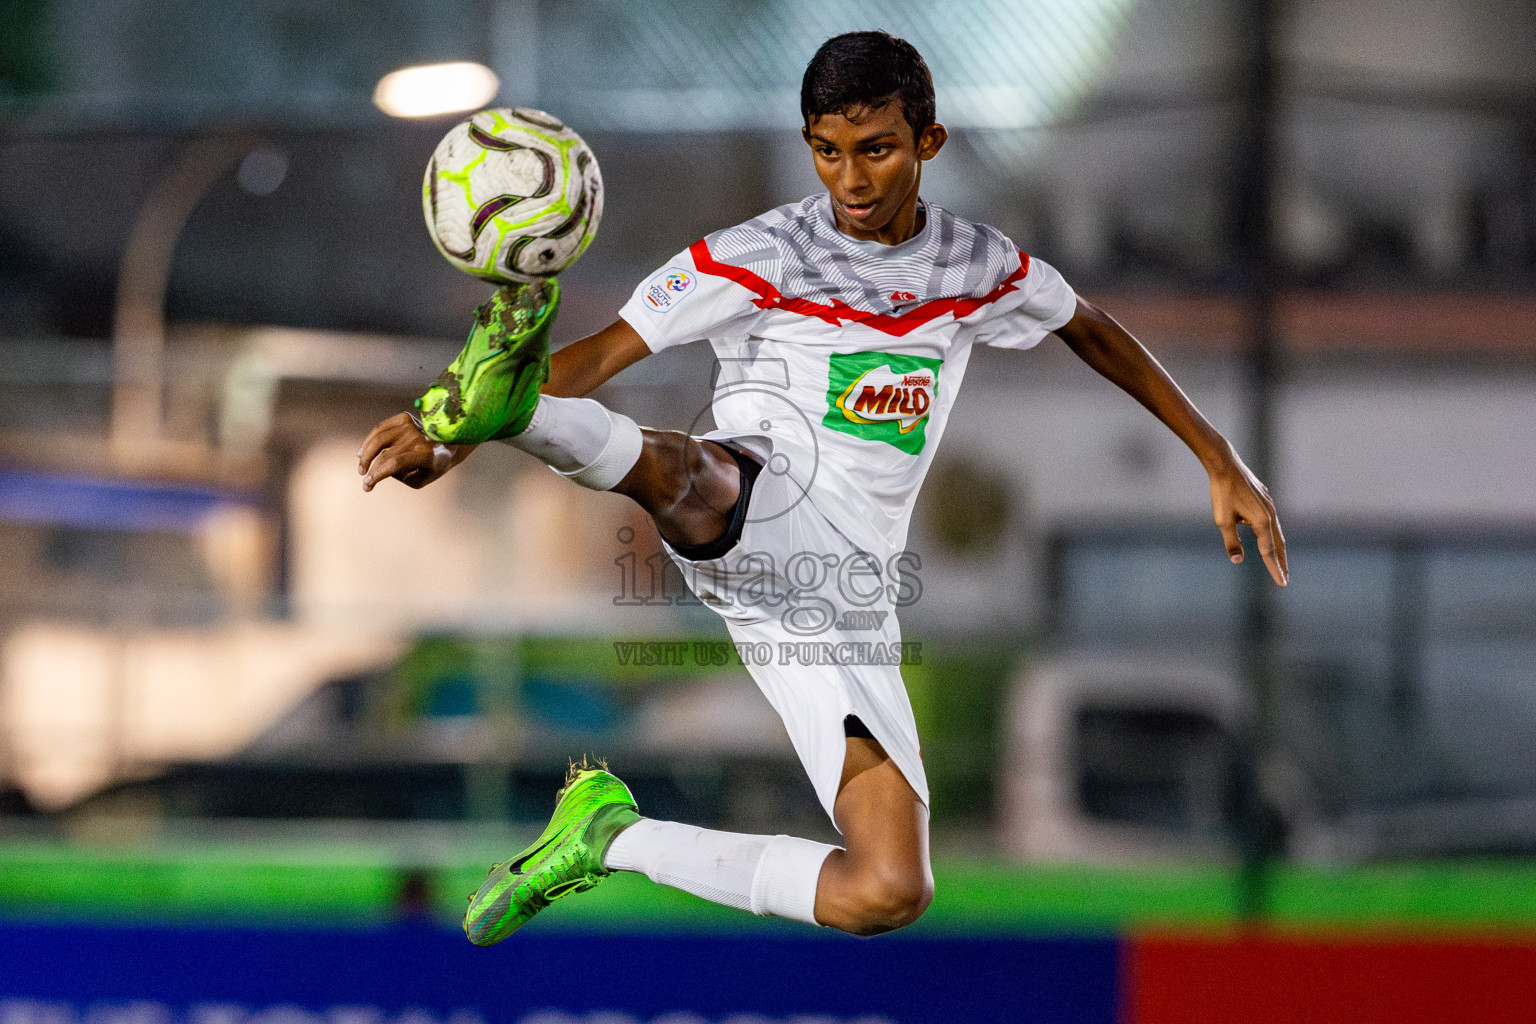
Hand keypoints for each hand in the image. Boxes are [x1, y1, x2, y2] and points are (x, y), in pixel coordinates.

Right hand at [357, 412, 463, 490]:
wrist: (450, 443)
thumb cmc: (433, 466)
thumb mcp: (421, 479)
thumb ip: (400, 476)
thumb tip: (380, 467)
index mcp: (426, 455)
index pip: (395, 464)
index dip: (378, 475)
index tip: (367, 485)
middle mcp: (418, 439)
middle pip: (385, 454)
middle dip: (370, 470)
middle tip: (365, 480)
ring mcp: (411, 426)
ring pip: (379, 439)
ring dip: (366, 454)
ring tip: (362, 467)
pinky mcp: (405, 418)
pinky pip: (381, 428)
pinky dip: (369, 439)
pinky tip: (363, 451)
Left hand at [1207, 448, 1287, 586]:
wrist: (1225, 465)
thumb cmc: (1222, 493)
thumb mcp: (1222, 521)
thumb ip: (1231, 542)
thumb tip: (1238, 561)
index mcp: (1261, 522)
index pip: (1269, 552)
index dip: (1274, 569)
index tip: (1282, 584)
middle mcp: (1271, 514)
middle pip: (1279, 544)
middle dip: (1281, 562)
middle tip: (1285, 578)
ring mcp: (1270, 505)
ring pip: (1276, 531)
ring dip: (1278, 548)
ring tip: (1279, 560)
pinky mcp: (1265, 498)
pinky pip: (1271, 520)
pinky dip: (1272, 533)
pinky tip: (1268, 535)